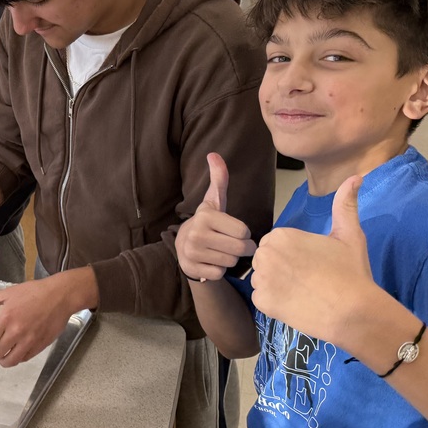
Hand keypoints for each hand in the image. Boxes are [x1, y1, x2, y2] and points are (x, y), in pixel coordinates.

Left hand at [0, 277, 72, 367]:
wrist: (60, 296)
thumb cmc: (35, 292)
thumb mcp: (10, 292)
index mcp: (6, 318)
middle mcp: (16, 332)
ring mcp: (29, 340)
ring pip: (10, 361)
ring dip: (3, 359)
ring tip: (3, 354)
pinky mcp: (40, 345)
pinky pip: (24, 359)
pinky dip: (18, 358)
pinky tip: (17, 351)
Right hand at [175, 152, 256, 281]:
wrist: (184, 246)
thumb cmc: (208, 223)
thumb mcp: (214, 201)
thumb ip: (219, 179)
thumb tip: (214, 154)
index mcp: (206, 216)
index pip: (244, 232)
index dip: (242, 233)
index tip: (232, 231)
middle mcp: (196, 233)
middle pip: (239, 248)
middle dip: (240, 248)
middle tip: (231, 244)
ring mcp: (192, 252)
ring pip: (231, 262)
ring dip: (230, 259)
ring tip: (220, 251)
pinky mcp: (192, 268)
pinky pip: (220, 273)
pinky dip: (219, 270)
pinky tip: (211, 262)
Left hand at [251, 175, 376, 344]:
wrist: (354, 312)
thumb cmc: (351, 272)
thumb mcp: (350, 234)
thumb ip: (345, 204)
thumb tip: (357, 176)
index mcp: (281, 235)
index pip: (275, 243)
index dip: (293, 255)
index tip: (312, 264)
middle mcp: (265, 254)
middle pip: (266, 259)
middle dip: (281, 268)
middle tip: (308, 279)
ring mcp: (261, 279)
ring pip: (262, 278)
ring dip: (276, 285)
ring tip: (303, 292)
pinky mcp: (261, 302)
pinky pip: (261, 298)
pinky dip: (274, 302)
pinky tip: (295, 304)